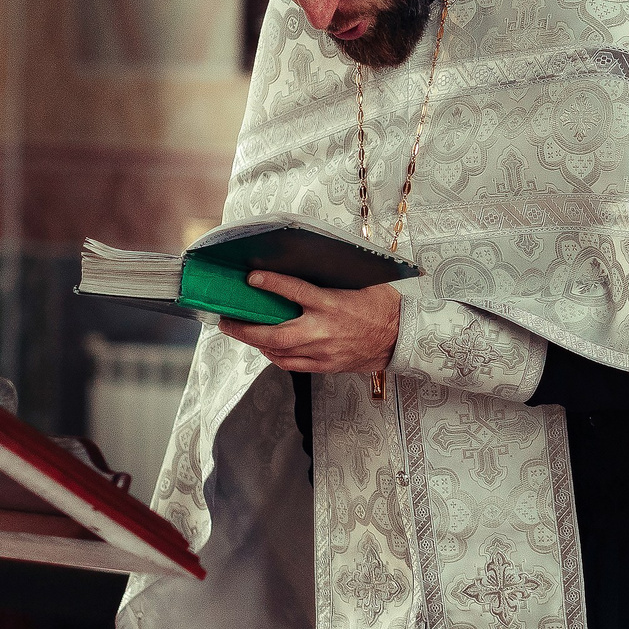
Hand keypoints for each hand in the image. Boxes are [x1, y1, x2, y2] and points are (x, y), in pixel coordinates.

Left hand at [220, 274, 401, 374]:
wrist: (403, 338)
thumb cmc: (384, 308)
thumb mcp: (361, 284)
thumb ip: (332, 278)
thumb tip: (310, 263)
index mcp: (333, 305)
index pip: (295, 292)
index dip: (271, 284)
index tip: (252, 278)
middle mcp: (324, 330)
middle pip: (275, 334)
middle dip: (245, 328)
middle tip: (226, 320)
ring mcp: (323, 351)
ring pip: (278, 351)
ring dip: (254, 342)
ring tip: (239, 332)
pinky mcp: (325, 365)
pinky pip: (291, 364)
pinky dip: (273, 356)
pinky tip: (266, 348)